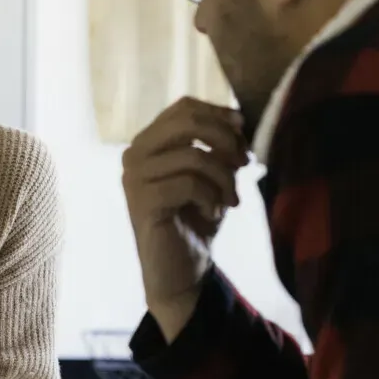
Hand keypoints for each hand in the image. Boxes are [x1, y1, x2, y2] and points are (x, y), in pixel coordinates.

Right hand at [122, 98, 247, 340]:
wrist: (182, 271)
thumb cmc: (195, 220)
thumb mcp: (212, 175)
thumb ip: (218, 146)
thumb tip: (237, 120)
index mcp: (148, 143)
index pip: (184, 107)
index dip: (219, 114)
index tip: (244, 134)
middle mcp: (134, 155)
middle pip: (186, 122)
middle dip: (225, 140)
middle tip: (245, 164)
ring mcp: (134, 178)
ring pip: (193, 155)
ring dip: (224, 178)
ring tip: (231, 200)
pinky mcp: (142, 202)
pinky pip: (189, 184)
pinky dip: (212, 198)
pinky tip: (213, 214)